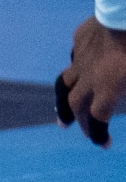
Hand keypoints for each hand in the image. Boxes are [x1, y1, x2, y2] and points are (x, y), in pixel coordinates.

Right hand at [57, 16, 125, 144]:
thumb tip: (125, 98)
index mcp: (108, 89)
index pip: (97, 120)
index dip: (98, 135)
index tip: (104, 144)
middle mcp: (89, 76)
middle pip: (76, 105)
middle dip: (76, 121)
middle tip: (76, 129)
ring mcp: (82, 56)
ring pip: (64, 83)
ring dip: (62, 101)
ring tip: (62, 113)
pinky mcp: (81, 38)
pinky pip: (76, 56)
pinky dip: (77, 67)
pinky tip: (82, 68)